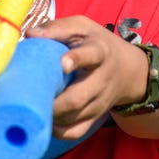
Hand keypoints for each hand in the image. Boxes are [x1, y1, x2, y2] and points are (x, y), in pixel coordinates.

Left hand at [26, 16, 147, 140]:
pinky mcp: (95, 117)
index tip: (62, 64)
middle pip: (78, 97)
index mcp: (99, 52)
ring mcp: (99, 102)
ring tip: (32, 109)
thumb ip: (58, 28)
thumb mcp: (82, 27)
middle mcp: (101, 80)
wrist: (128, 69)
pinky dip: (59, 132)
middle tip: (30, 98)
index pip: (91, 56)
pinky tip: (45, 122)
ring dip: (51, 116)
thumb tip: (30, 35)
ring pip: (75, 117)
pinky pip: (77, 131)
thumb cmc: (96, 42)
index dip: (77, 59)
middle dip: (54, 102)